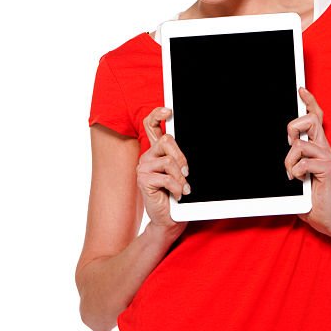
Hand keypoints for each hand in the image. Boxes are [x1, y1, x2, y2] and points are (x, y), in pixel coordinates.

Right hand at [136, 106, 189, 231]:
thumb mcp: (181, 172)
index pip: (150, 125)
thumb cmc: (177, 194)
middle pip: (166, 140)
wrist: (170, 218)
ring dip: (181, 177)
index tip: (168, 111)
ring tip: (182, 188)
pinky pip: (166, 177)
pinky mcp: (143, 180)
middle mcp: (147, 156)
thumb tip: (187, 150)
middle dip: (181, 157)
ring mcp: (143, 167)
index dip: (157, 115)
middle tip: (186, 172)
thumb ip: (179, 158)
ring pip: (169, 160)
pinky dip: (177, 187)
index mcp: (156, 151)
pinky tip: (177, 194)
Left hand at [285, 87, 330, 232]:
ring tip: (292, 173)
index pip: (316, 117)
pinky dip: (296, 172)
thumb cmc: (307, 192)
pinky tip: (299, 180)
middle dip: (293, 128)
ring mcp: (328, 157)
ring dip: (289, 161)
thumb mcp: (297, 167)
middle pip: (310, 120)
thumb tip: (286, 141)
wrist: (322, 213)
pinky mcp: (328, 169)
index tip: (301, 90)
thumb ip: (294, 153)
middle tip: (289, 143)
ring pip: (300, 144)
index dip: (309, 101)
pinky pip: (304, 162)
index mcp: (317, 144)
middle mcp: (324, 147)